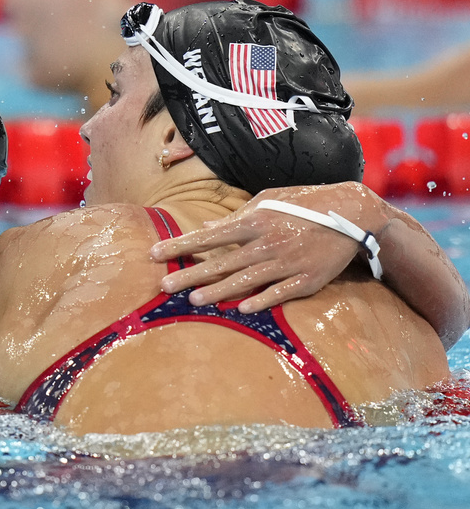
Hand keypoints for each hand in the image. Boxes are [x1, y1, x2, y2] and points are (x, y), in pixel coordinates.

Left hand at [149, 185, 384, 311]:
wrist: (353, 214)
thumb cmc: (305, 204)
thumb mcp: (270, 200)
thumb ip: (239, 216)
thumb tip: (208, 228)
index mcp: (256, 220)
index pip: (210, 235)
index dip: (181, 245)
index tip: (155, 254)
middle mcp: (268, 242)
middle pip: (222, 261)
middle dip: (190, 275)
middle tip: (163, 286)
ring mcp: (288, 262)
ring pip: (246, 280)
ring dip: (218, 291)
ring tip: (192, 301)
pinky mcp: (308, 279)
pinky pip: (281, 293)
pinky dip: (262, 301)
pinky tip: (241, 309)